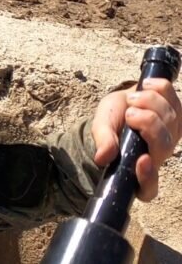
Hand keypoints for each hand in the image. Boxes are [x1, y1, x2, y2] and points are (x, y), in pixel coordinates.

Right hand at [91, 78, 180, 200]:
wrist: (123, 103)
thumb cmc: (112, 121)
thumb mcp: (101, 127)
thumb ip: (104, 141)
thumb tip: (102, 157)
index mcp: (136, 168)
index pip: (147, 187)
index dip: (147, 177)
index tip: (142, 160)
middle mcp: (158, 156)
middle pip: (163, 144)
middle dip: (148, 123)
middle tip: (129, 113)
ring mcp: (172, 136)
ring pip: (171, 119)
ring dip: (151, 103)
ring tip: (132, 98)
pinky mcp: (179, 117)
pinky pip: (177, 101)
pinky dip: (161, 90)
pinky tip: (147, 86)